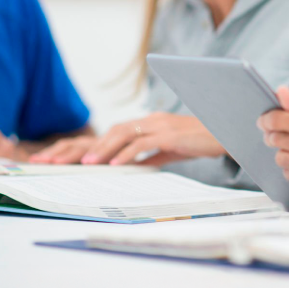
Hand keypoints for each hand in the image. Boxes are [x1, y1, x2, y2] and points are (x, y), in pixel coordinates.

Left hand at [29, 113, 223, 165]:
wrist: (229, 131)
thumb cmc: (201, 140)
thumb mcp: (170, 148)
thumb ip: (150, 154)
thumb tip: (131, 166)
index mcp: (148, 124)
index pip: (112, 133)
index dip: (87, 144)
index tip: (62, 158)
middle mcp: (150, 121)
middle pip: (110, 131)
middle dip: (84, 145)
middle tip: (59, 159)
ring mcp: (160, 125)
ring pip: (124, 134)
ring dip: (103, 149)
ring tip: (86, 163)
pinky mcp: (172, 134)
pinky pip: (145, 143)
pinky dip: (128, 153)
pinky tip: (116, 164)